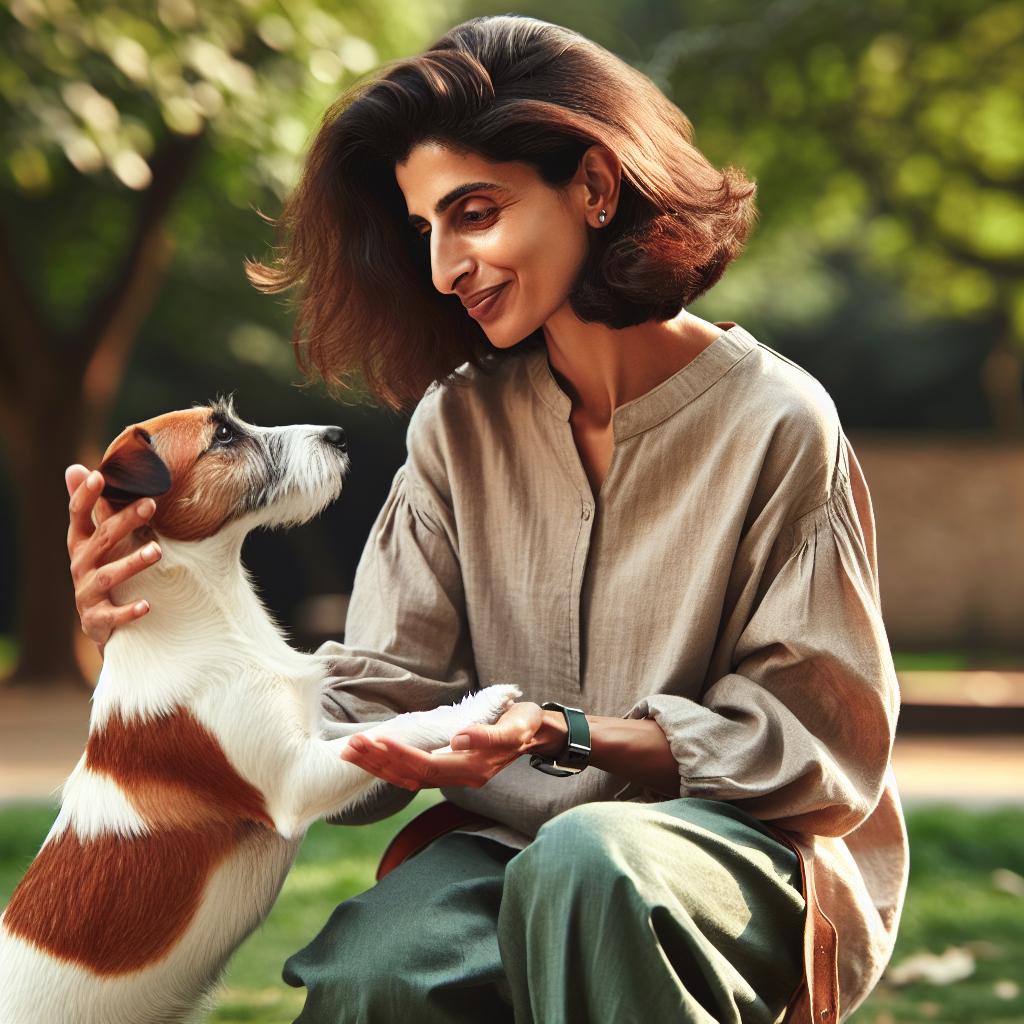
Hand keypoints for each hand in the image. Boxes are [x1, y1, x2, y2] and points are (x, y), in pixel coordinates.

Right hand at [66, 464, 162, 653]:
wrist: (102, 624)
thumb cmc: (103, 571)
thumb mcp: (96, 540)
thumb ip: (91, 507)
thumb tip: (75, 468)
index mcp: (81, 543)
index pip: (78, 515)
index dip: (86, 495)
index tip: (99, 475)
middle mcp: (80, 566)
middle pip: (102, 539)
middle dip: (125, 521)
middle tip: (150, 504)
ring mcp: (88, 593)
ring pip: (110, 575)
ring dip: (133, 562)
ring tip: (157, 551)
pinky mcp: (98, 619)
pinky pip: (114, 615)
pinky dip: (129, 611)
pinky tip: (147, 605)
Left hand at [340, 701, 565, 790]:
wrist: (536, 733)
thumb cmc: (526, 724)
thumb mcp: (517, 725)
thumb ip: (489, 736)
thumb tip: (458, 739)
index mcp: (472, 767)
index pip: (428, 765)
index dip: (401, 755)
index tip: (375, 741)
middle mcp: (460, 776)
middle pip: (411, 776)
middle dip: (378, 762)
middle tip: (348, 747)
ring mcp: (454, 773)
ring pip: (408, 777)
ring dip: (378, 765)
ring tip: (350, 751)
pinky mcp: (449, 765)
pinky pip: (414, 771)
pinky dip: (391, 764)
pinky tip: (372, 754)